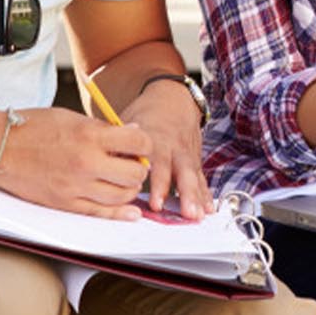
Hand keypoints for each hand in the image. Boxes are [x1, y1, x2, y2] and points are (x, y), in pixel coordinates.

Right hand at [0, 107, 152, 219]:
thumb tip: (133, 131)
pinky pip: (101, 214)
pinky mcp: (65, 204)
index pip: (139, 142)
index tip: (140, 145)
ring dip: (130, 190)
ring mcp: (76, 187)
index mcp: (90, 136)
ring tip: (124, 181)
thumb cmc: (32, 128)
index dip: (145, 143)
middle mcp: (86, 163)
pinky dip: (120, 214)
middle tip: (133, 164)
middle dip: (140, 169)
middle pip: (135, 174)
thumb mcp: (72, 117)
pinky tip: (131, 212)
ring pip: (123, 197)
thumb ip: (103, 127)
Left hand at [124, 78, 214, 217]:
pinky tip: (208, 209)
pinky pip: (201, 179)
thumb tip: (107, 166)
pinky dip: (205, 194)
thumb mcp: (129, 122)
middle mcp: (175, 148)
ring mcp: (187, 155)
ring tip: (197, 215)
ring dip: (197, 197)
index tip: (156, 203)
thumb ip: (120, 146)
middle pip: (182, 172)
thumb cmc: (146, 114)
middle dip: (185, 194)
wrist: (173, 99)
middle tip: (186, 212)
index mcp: (157, 138)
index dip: (159, 183)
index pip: (159, 162)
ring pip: (194, 177)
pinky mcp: (194, 160)